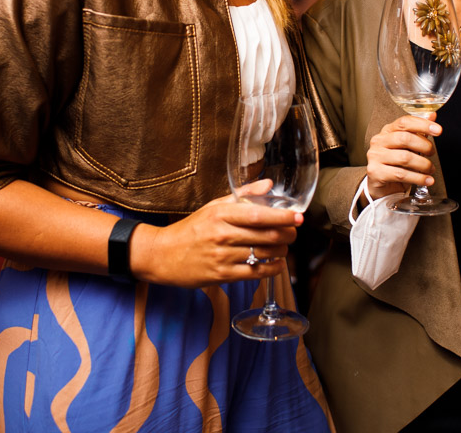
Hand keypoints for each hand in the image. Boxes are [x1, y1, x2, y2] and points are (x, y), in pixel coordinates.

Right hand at [132, 180, 302, 288]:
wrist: (163, 254)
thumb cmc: (191, 229)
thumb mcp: (213, 206)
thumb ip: (243, 195)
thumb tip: (269, 184)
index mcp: (221, 214)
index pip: (258, 214)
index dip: (282, 217)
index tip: (298, 216)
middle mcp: (222, 234)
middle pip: (266, 235)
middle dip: (287, 235)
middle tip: (293, 232)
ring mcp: (222, 256)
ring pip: (263, 254)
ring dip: (281, 251)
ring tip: (284, 247)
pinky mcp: (221, 275)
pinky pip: (255, 273)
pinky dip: (272, 269)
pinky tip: (276, 264)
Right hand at [364, 114, 441, 198]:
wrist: (382, 187)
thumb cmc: (396, 164)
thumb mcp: (408, 147)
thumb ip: (419, 131)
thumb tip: (432, 116)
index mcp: (387, 131)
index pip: (404, 122)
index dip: (422, 124)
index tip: (438, 130)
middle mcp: (379, 141)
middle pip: (404, 138)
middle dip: (424, 146)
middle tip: (432, 153)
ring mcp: (375, 157)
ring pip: (405, 158)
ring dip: (423, 165)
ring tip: (430, 169)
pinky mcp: (375, 172)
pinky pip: (401, 174)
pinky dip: (418, 178)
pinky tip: (427, 180)